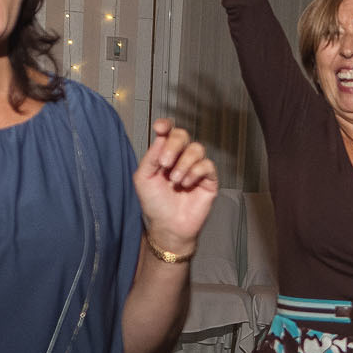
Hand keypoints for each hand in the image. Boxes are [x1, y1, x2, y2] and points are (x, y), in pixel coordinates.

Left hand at [135, 118, 217, 256]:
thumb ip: (151, 156)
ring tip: (175, 180)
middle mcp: (181, 158)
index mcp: (164, 154)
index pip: (168, 132)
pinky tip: (186, 185)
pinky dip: (195, 172)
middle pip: (183, 135)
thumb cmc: (155, 204)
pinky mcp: (209, 179)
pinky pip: (207, 165)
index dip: (166, 125)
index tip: (160, 128)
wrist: (168, 226)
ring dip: (184, 163)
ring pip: (197, 148)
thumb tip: (161, 137)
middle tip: (165, 163)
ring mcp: (196, 168)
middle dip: (173, 146)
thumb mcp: (143, 178)